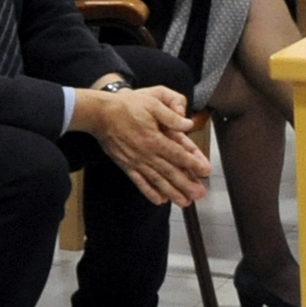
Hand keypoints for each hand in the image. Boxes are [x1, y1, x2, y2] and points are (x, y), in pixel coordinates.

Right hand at [76, 84, 210, 206]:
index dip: (194, 163)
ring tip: (185, 202)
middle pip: (170, 172)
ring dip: (172, 192)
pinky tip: (159, 201)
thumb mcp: (152, 104)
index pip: (178, 154)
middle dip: (186, 184)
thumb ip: (171, 116)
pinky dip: (149, 192)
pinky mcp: (125, 165)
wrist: (100, 114)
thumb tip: (188, 125)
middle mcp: (146, 154)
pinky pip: (139, 181)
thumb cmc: (127, 106)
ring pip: (157, 180)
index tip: (206, 171)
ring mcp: (135, 161)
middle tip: (200, 194)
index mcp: (154, 139)